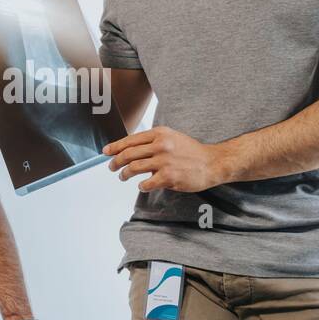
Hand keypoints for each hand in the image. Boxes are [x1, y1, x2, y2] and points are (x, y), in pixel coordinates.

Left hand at [103, 125, 229, 192]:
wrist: (212, 162)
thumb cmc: (191, 151)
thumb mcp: (171, 137)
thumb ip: (152, 141)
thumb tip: (130, 148)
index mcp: (160, 133)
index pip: (130, 140)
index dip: (115, 146)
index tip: (106, 152)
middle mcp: (160, 145)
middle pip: (128, 154)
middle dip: (115, 162)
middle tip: (112, 167)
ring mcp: (164, 161)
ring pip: (133, 168)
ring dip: (124, 174)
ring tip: (123, 177)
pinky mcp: (169, 177)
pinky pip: (146, 183)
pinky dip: (141, 186)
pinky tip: (142, 186)